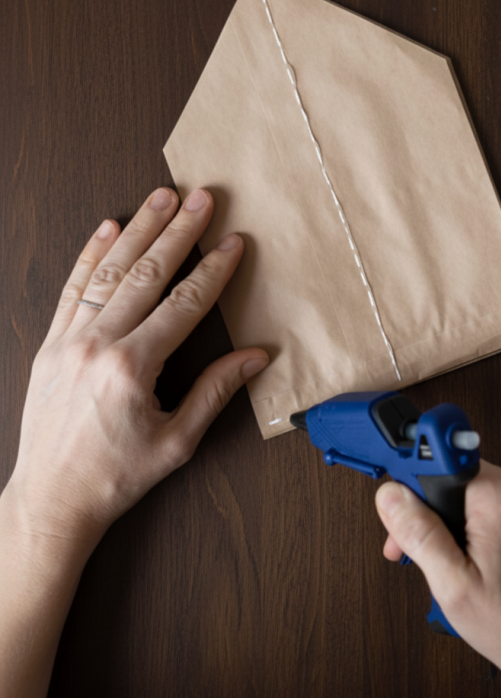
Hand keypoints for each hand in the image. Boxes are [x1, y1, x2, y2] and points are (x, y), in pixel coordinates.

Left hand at [9, 187, 268, 549]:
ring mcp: (68, 342)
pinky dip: (90, 256)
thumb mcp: (177, 441)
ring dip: (137, 231)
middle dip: (177, 232)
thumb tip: (254, 357)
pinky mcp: (50, 345)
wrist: (52, 499)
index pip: (183, 305)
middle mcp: (97, 346)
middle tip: (200, 199)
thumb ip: (215, 391)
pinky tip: (107, 229)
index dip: (212, 271)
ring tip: (160, 198)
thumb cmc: (114, 476)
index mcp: (132, 369)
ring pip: (108, 273)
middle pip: (146, 275)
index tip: (232, 243)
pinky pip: (72, 289)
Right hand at [375, 461, 500, 688]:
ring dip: (465, 524)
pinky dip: (492, 529)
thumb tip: (391, 496)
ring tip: (463, 565)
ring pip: (484, 496)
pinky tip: (488, 562)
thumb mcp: (452, 585)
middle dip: (438, 515)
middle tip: (428, 554)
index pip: (443, 464)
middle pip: (462, 481)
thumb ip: (418, 533)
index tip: (406, 510)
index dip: (417, 490)